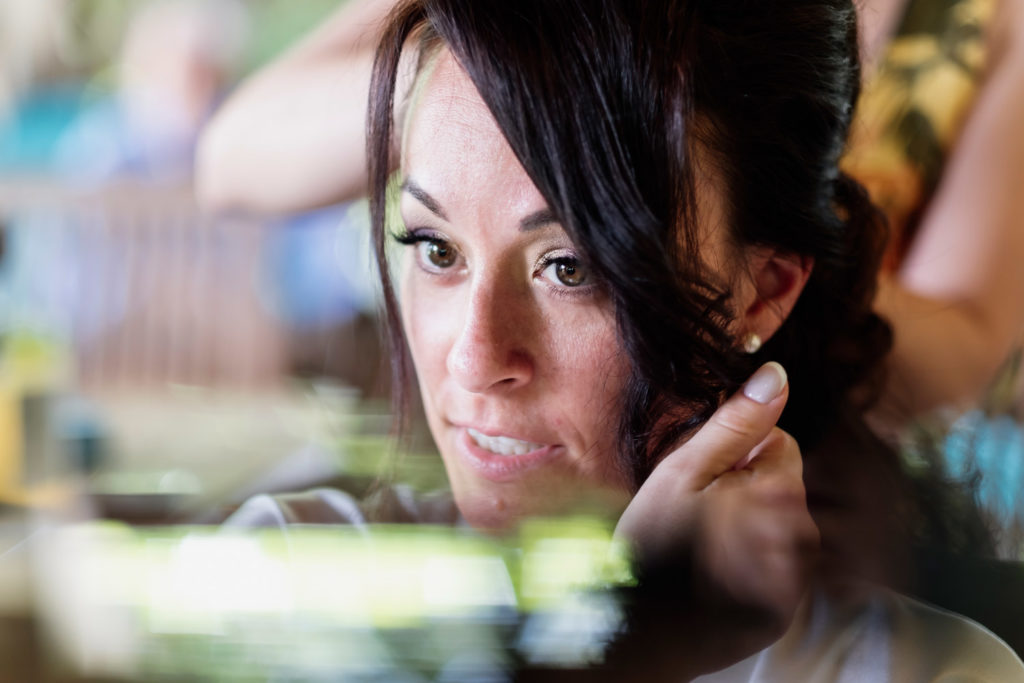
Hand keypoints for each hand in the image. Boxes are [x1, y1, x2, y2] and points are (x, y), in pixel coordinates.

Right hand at [615, 361, 818, 629]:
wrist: (631, 632)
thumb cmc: (648, 546)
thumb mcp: (682, 471)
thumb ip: (735, 424)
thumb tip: (777, 375)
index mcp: (776, 496)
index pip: (781, 445)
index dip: (740, 453)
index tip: (707, 477)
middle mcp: (797, 541)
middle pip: (783, 487)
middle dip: (745, 491)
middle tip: (696, 515)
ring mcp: (792, 583)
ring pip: (779, 527)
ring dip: (747, 529)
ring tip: (700, 549)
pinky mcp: (780, 614)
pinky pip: (775, 570)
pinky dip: (748, 567)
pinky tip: (711, 577)